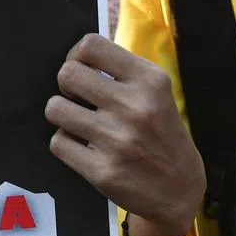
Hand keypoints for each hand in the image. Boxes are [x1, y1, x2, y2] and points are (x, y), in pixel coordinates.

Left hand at [46, 34, 205, 235]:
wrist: (179, 189)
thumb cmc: (162, 136)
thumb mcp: (156, 94)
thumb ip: (122, 74)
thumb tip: (77, 59)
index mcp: (149, 80)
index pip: (91, 46)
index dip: (76, 56)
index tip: (83, 71)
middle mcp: (133, 106)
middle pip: (67, 75)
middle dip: (67, 86)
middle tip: (79, 100)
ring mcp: (116, 140)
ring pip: (56, 109)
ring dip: (63, 115)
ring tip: (80, 124)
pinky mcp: (101, 171)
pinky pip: (58, 143)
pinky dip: (66, 144)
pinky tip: (84, 148)